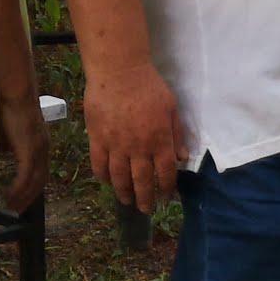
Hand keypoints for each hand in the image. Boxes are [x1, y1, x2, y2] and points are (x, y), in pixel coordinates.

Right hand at [0, 91, 49, 216]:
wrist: (14, 92)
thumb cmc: (8, 107)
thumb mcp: (8, 130)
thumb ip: (7, 144)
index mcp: (41, 145)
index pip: (41, 171)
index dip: (33, 187)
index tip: (23, 198)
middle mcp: (43, 149)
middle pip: (41, 180)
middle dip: (30, 198)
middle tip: (18, 210)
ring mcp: (38, 150)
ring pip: (34, 181)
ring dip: (23, 197)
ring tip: (12, 207)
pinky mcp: (29, 150)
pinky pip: (25, 176)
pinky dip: (18, 189)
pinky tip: (10, 197)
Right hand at [82, 63, 187, 214]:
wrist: (119, 71)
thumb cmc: (149, 87)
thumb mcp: (172, 108)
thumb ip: (176, 135)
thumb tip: (182, 158)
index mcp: (160, 140)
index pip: (165, 173)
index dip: (166, 188)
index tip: (166, 197)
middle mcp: (139, 147)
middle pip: (142, 181)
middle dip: (145, 199)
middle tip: (146, 209)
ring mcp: (116, 145)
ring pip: (119, 178)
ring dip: (124, 193)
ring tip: (127, 200)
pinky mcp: (97, 138)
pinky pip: (99, 164)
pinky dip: (103, 176)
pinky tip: (107, 182)